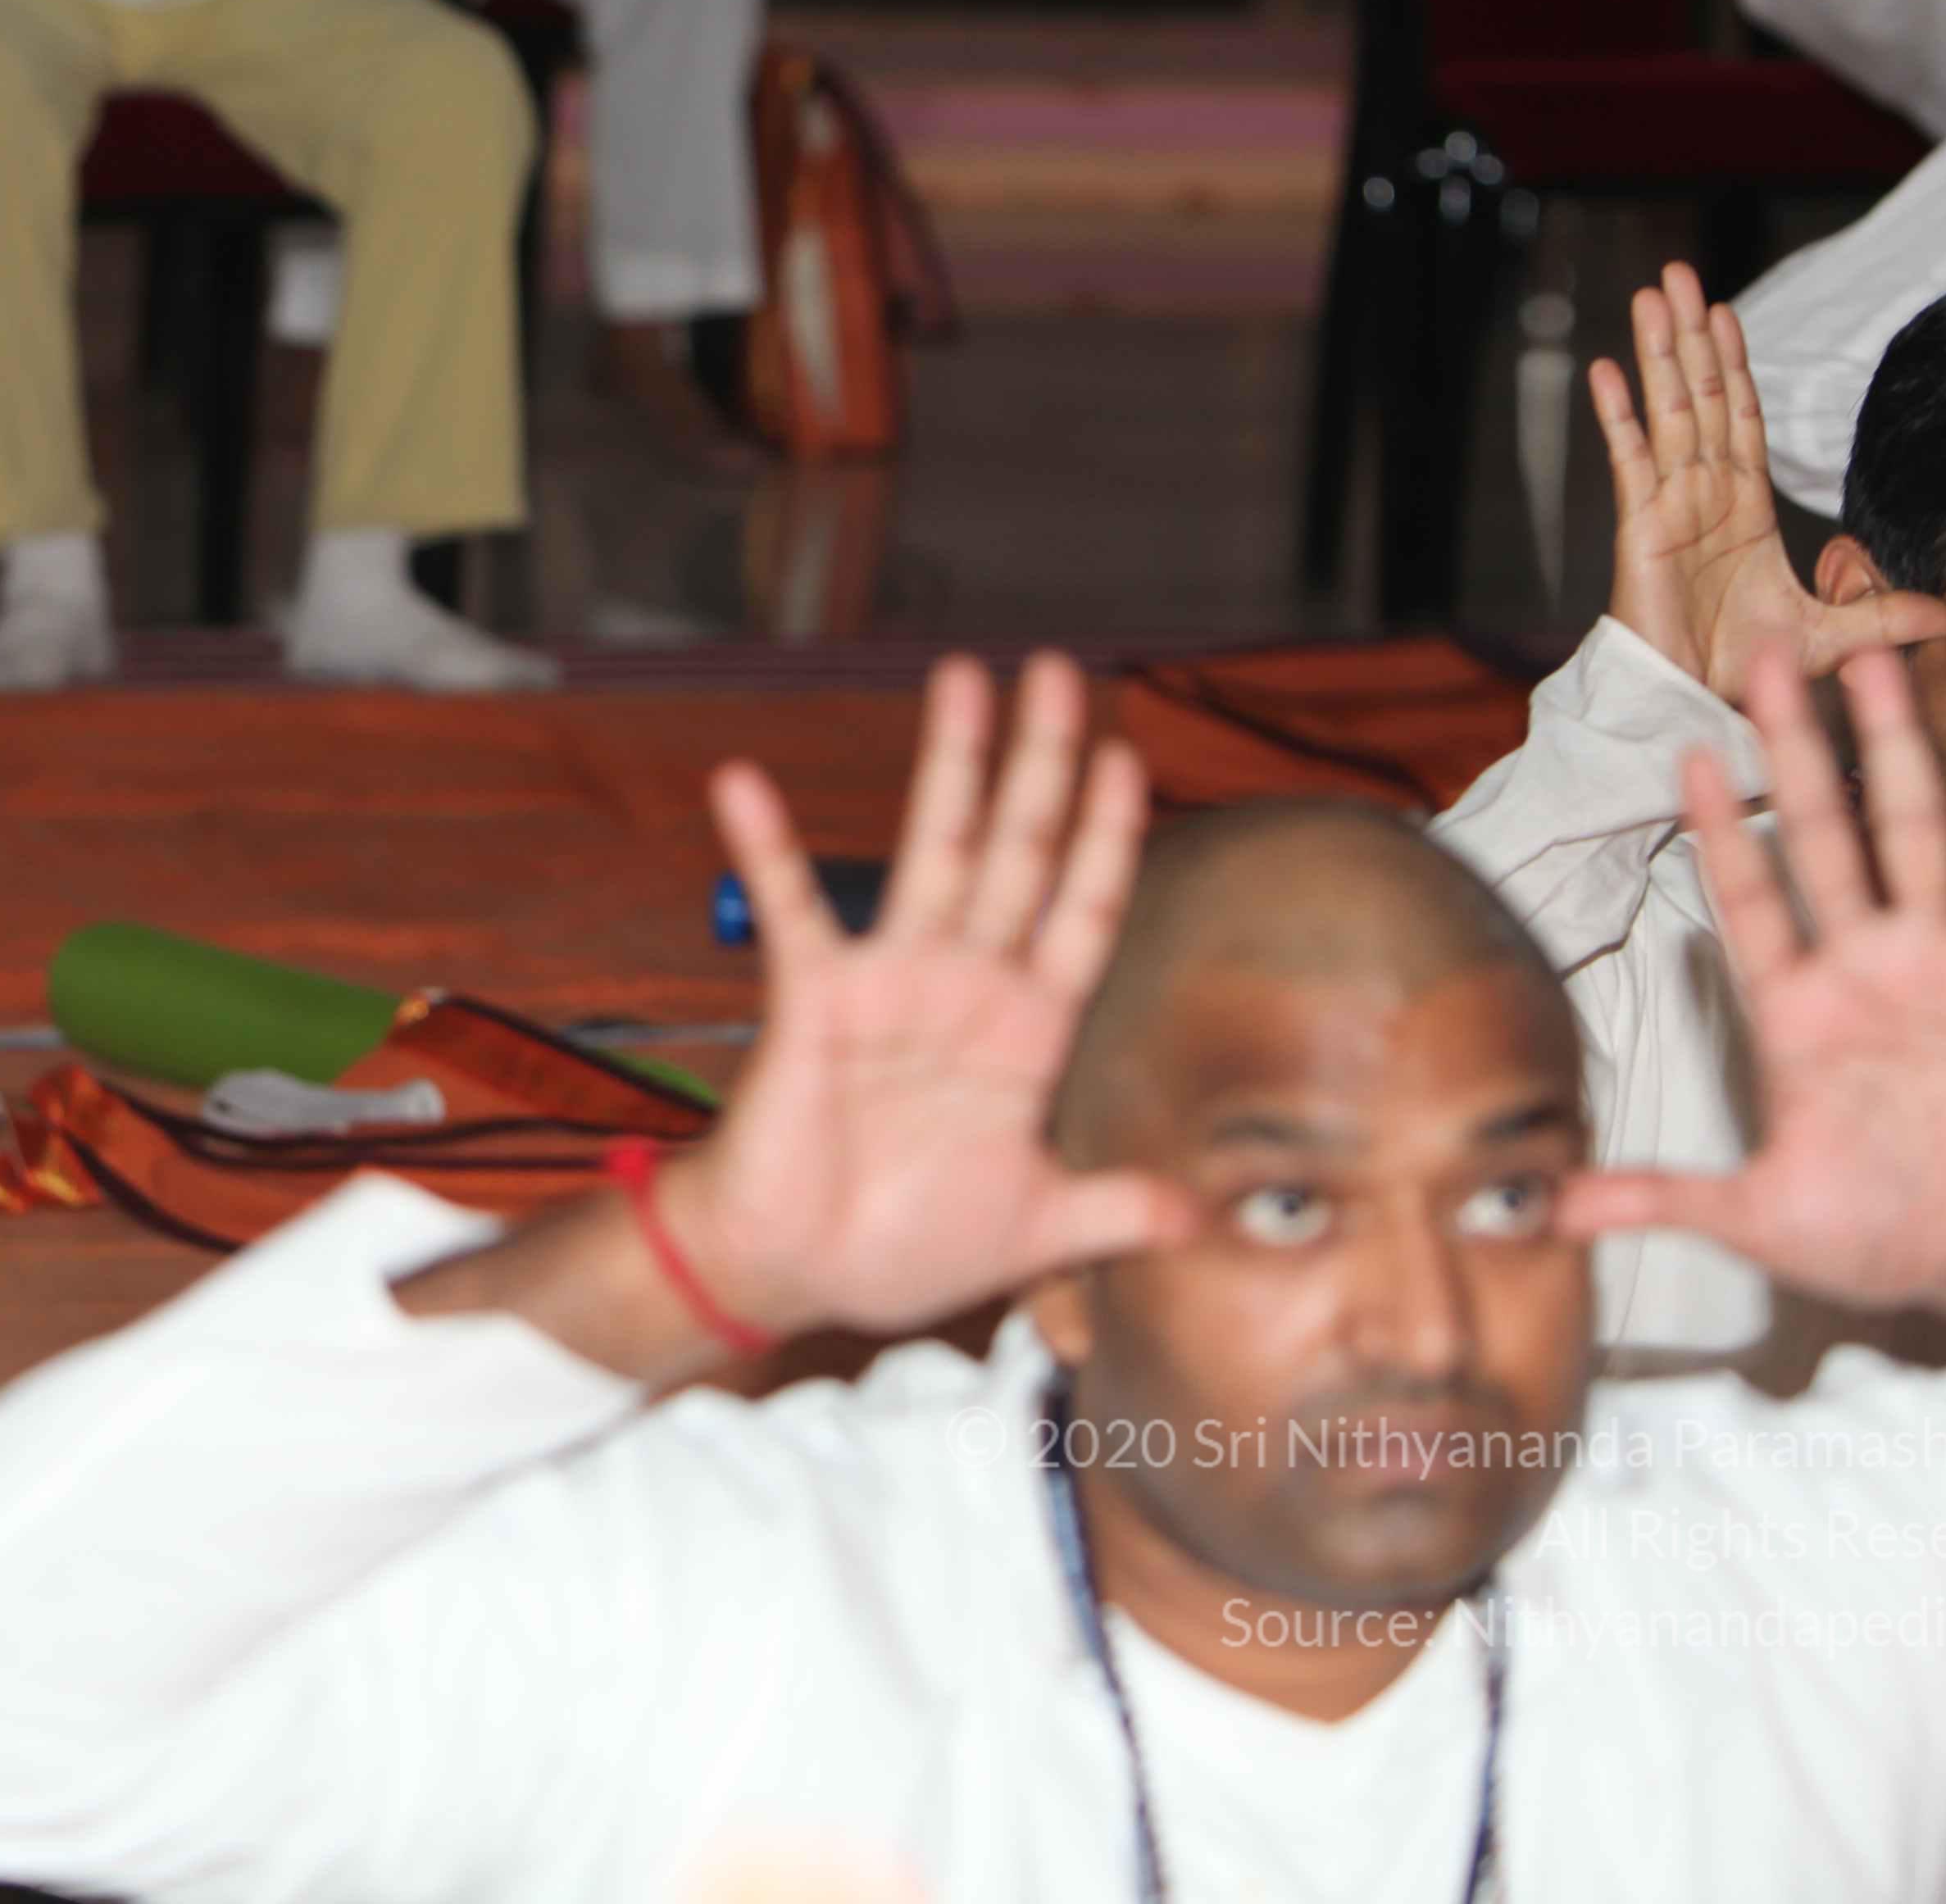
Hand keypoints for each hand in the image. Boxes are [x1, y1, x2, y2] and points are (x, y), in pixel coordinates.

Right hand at [647, 655, 1198, 1338]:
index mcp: (1026, 1033)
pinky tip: (745, 785)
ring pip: (933, 851)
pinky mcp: (815, 999)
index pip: (1084, 912)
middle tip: (1055, 670)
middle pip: (1019, 852)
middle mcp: (967, 987)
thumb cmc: (909, 1246)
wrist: (800, 1274)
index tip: (1127, 758)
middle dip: (1041, 763)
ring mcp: (892, 983)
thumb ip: (1115, 1206)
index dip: (1110, 839)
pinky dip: (769, 849)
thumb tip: (1199, 1217)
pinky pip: (792, 912)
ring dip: (950, 765)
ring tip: (962, 679)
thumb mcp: (1037, 1228)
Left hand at [1563, 647, 1945, 1305]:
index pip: (1745, 899)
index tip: (1687, 754)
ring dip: (1895, 752)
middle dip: (1794, 749)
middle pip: (1820, 835)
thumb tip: (1544, 1213)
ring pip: (1912, 838)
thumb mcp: (1754, 1219)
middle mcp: (1859, 969)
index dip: (1720, 831)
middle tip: (1767, 654)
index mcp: (1791, 1011)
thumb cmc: (1864, 1231)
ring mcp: (1939, 970)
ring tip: (1879, 665)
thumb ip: (1658, 1199)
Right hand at [1591, 262, 1942, 701]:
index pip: (1740, 422)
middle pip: (1701, 399)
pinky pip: (1631, 460)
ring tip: (1650, 296)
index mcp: (1740, 513)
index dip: (1734, 367)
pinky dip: (1618, 414)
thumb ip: (1881, 617)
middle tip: (1679, 276)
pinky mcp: (1642, 527)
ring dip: (1660, 351)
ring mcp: (1669, 507)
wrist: (1692, 705)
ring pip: (1669, 412)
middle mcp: (1703, 498)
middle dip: (1691, 336)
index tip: (1726, 316)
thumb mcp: (1831, 639)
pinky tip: (1606, 370)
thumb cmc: (1742, 673)